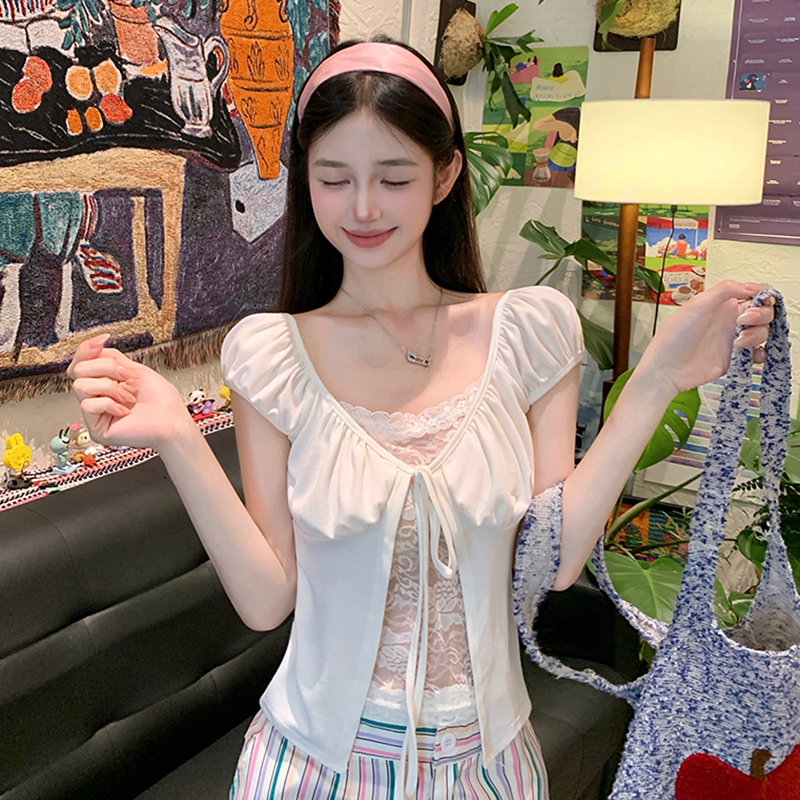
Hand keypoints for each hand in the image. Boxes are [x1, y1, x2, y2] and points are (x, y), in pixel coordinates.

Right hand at [68, 334, 191, 450]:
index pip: (81, 362)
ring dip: (110, 387)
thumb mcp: (134, 369)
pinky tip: (125, 411)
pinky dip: (109, 404)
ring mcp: (95, 413)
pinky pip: (88, 405)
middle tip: (130, 377)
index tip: (102, 340)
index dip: (86, 350)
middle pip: (79, 370)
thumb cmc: (160, 399)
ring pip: (80, 386)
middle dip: (107, 367)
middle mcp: (97, 396)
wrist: (172, 421)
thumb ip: (111, 357)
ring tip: (129, 396)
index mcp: (104, 382)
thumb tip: (96, 342)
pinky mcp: (96, 429)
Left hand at [636, 281, 773, 398]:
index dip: (762, 294)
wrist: (666, 370)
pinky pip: (759, 354)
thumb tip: (749, 287)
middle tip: (744, 321)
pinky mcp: (736, 359)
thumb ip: (724, 290)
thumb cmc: (673, 338)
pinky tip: (752, 354)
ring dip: (758, 334)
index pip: (752, 293)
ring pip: (763, 331)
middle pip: (763, 312)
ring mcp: (733, 340)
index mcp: (721, 305)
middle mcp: (729, 321)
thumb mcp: (696, 305)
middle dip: (761, 314)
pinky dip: (762, 353)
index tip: (763, 299)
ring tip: (739, 342)